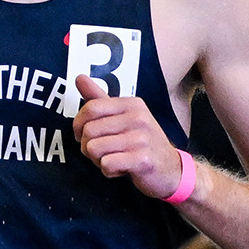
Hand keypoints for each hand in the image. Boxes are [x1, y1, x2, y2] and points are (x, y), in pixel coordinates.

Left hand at [71, 75, 183, 198]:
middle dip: (87, 147)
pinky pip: (107, 164)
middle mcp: (138, 118)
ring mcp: (142, 138)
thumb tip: (79, 77)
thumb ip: (99, 99)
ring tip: (114, 159)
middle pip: (89, 131)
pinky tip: (122, 169)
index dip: (78, 125)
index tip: (82, 135)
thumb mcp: (123, 117)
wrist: (171, 169)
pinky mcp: (143, 160)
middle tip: (103, 152)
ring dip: (98, 160)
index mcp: (131, 104)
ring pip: (94, 149)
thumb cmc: (141, 143)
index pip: (91, 108)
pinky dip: (109, 171)